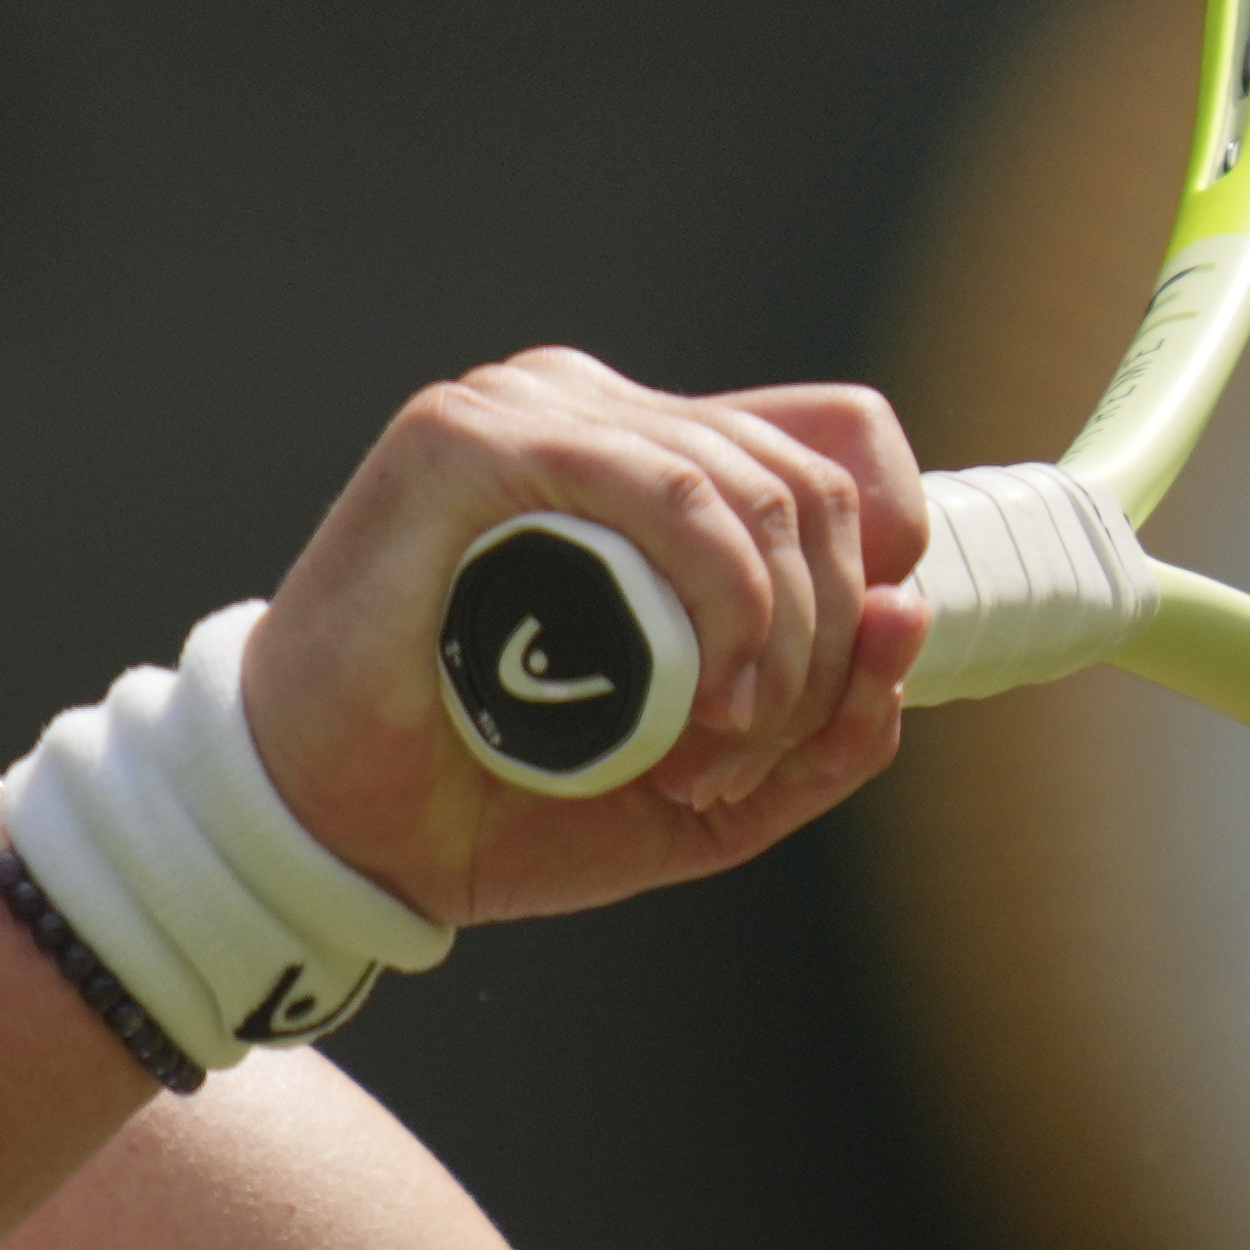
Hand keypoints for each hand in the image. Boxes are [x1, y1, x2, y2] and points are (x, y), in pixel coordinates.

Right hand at [236, 350, 932, 925]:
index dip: (885, 544)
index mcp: (652, 458)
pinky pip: (657, 485)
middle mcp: (598, 412)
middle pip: (807, 484)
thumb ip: (825, 730)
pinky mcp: (465, 440)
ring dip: (770, 645)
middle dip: (820, 646)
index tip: (853, 669)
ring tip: (707, 754)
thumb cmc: (499, 799)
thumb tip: (908, 622)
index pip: (834, 440)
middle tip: (746, 758)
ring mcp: (528, 412)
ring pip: (744, 488)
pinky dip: (714, 599)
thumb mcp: (712, 793)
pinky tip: (695, 695)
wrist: (340, 838)